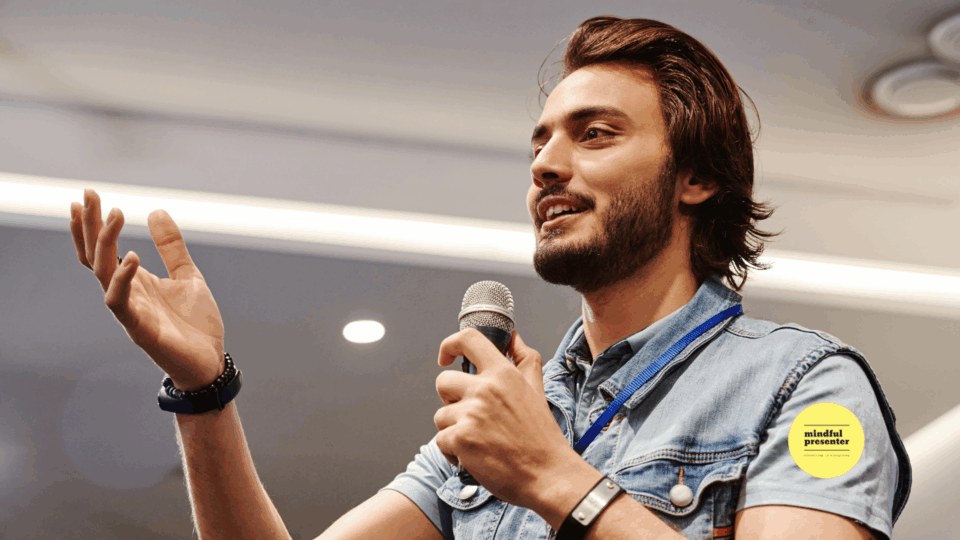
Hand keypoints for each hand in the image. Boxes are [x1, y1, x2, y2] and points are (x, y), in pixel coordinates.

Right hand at [69, 189, 224, 390]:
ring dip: (105, 243)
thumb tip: (156, 211)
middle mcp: (126, 293)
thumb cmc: (195, 323)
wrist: (209, 361)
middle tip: (89, 193)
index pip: (104, 249)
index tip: (89, 194)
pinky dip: (122, 279)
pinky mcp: (139, 328)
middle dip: (90, 225)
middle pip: (95, 255)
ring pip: (103, 273)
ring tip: (115, 213)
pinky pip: (119, 302)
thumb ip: (171, 247)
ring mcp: (130, 311)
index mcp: (135, 280)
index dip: (94, 224)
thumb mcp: (187, 275)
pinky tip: (132, 257)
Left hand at [434, 329, 576, 508]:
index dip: (450, 345)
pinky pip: (440, 439)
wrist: (548, 474)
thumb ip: (525, 359)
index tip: (446, 357)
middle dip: (450, 399)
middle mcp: (485, 389)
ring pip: (441, 415)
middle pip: (443, 381)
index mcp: (503, 373)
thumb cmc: (542, 436)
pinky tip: (473, 456)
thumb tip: (513, 338)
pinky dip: (452, 451)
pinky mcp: (461, 439)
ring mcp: (471, 414)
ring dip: (453, 429)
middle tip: (469, 415)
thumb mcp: (537, 389)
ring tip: (477, 440)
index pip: (468, 339)